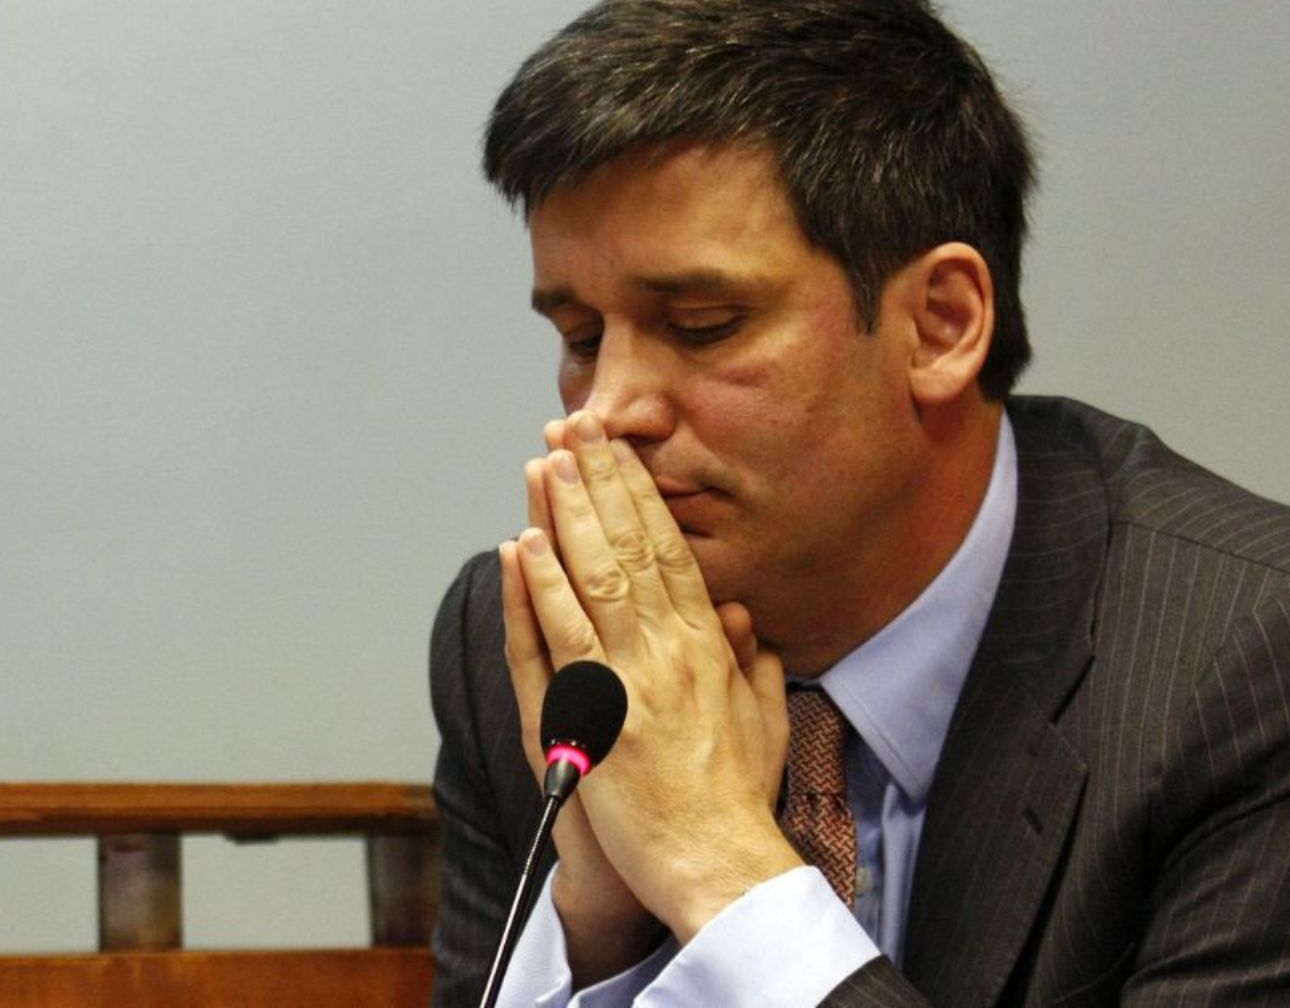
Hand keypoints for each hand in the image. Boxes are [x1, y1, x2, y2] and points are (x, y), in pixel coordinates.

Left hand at [503, 411, 796, 946]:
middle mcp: (670, 649)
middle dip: (600, 481)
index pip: (671, 550)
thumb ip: (757, 666)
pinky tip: (523, 543)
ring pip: (591, 577)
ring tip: (544, 461)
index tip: (619, 452)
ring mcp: (629, 679)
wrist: (721, 864)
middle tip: (575, 426)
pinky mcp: (592, 715)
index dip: (640, 495)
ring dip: (564, 514)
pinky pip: (559, 638)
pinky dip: (539, 587)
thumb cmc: (739, 803)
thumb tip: (747, 619)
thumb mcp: (767, 722)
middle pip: (629, 546)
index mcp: (711, 647)